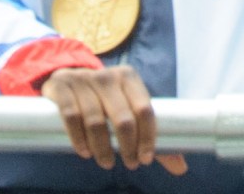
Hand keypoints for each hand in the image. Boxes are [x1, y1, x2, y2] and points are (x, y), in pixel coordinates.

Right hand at [41, 65, 186, 175]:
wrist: (66, 77)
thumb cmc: (105, 100)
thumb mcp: (127, 108)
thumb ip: (150, 136)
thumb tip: (181, 167)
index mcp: (129, 77)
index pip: (144, 109)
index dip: (147, 137)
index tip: (145, 159)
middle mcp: (107, 76)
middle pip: (122, 117)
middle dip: (127, 147)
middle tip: (129, 164)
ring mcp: (83, 79)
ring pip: (96, 120)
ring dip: (102, 148)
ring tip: (106, 162)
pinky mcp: (62, 87)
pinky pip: (71, 116)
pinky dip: (78, 138)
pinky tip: (84, 152)